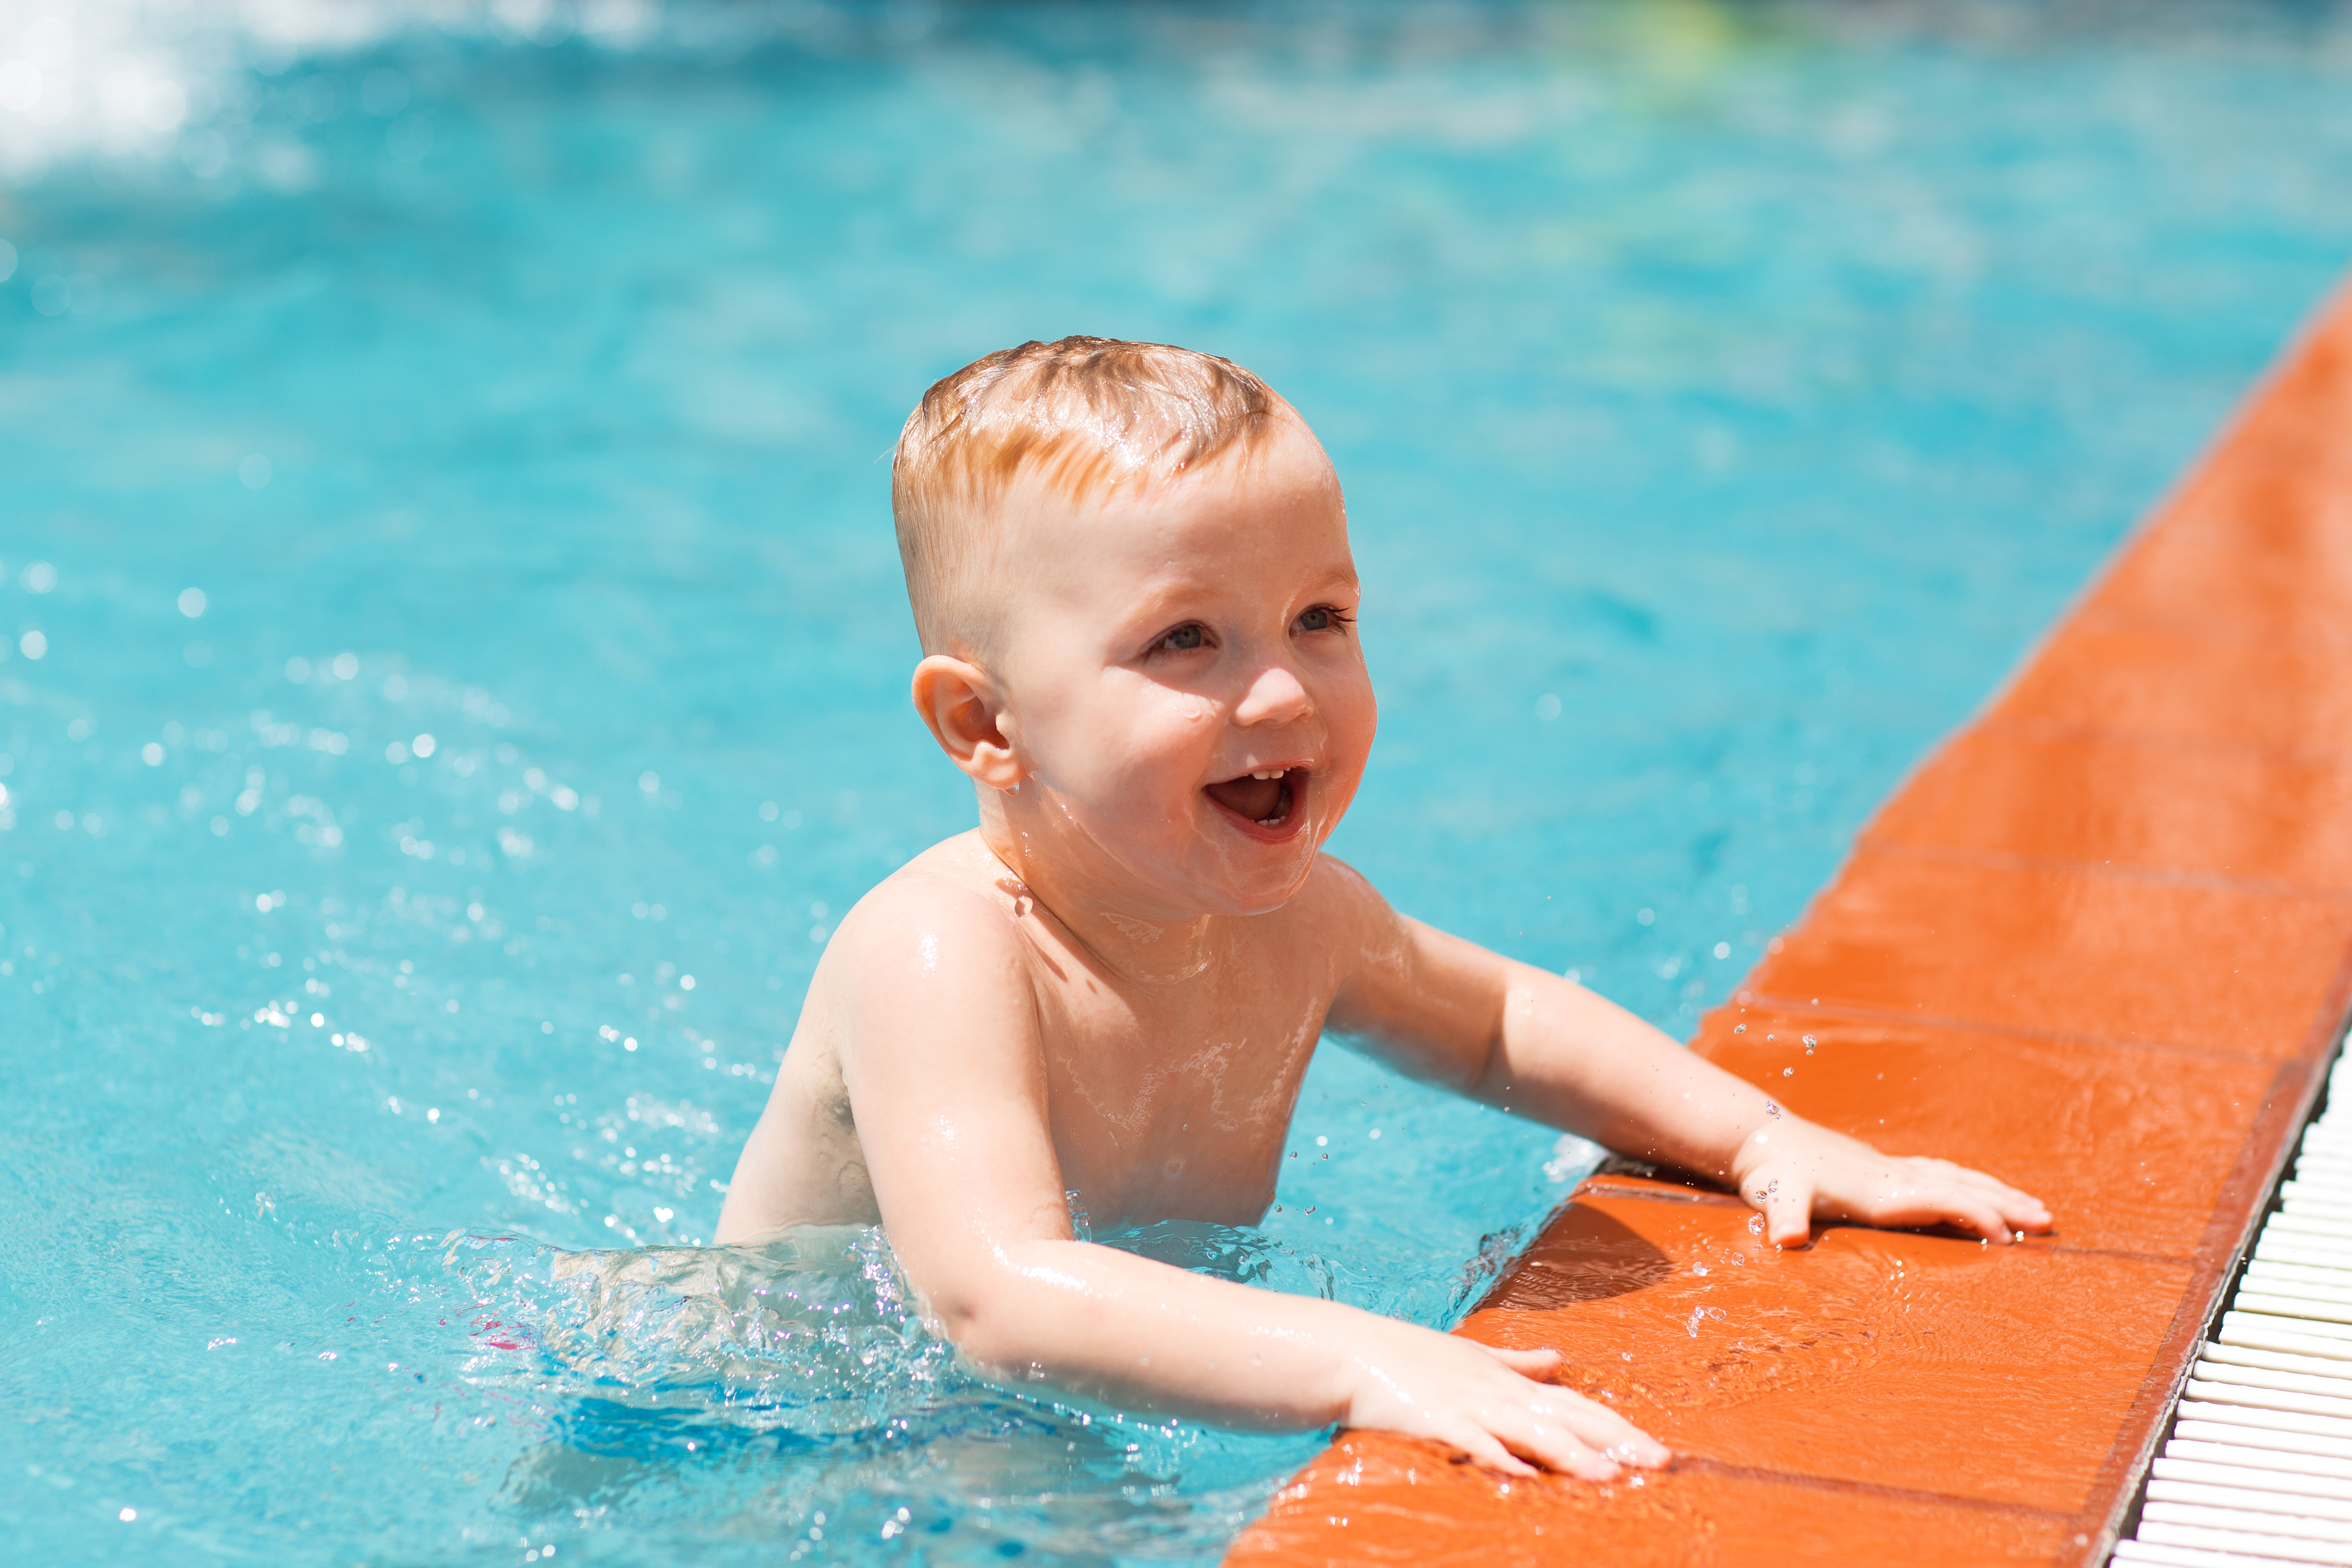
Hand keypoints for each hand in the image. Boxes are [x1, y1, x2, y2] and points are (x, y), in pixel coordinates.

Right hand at [1339, 1317, 1671, 1479]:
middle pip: (1568, 1417)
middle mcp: (1499, 1391)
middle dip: (1615, 1440)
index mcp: (1509, 1381)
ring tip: (1610, 1476)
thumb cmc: (1412, 1356)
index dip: (1617, 1426)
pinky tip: (1524, 1478)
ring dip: (1572, 1454)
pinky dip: (1500, 1458)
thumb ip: (1518, 1361)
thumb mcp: (1473, 1354)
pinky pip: (1475, 1442)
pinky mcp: (1437, 1419)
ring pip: (1532, 1431)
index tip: (1656, 1448)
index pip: (1577, 1404)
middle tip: (1659, 1462)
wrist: (1355, 1350)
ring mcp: (1469, 1404)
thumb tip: (1558, 1358)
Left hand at [1730, 1116, 2052, 1246]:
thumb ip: (1783, 1217)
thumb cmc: (1769, 1172)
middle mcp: (1891, 1177)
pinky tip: (1978, 1187)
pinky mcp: (1880, 1167)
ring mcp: (1888, 1169)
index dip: (1973, 1214)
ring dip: (1995, 1191)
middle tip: (2048, 1220)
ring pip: (1955, 1178)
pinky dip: (1966, 1181)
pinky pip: (1938, 1174)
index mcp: (1877, 1190)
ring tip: (2033, 1206)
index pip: (1938, 1200)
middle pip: (1960, 1188)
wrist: (1758, 1134)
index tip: (2008, 1235)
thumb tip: (1785, 1238)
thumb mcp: (1775, 1197)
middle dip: (2005, 1204)